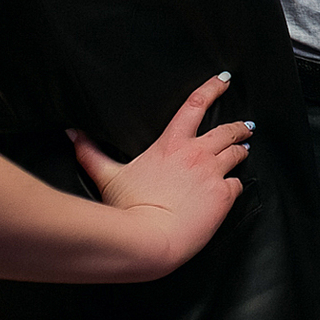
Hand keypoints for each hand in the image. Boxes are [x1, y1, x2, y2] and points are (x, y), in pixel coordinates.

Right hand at [67, 72, 251, 279]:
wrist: (150, 239)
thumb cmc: (128, 209)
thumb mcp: (107, 177)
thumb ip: (91, 153)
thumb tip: (73, 134)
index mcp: (171, 144)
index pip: (195, 105)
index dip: (213, 88)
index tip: (225, 79)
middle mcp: (197, 154)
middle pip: (226, 130)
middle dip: (239, 126)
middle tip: (246, 126)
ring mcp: (213, 173)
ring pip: (236, 154)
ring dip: (241, 150)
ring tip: (244, 150)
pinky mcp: (224, 195)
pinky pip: (237, 184)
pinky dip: (234, 184)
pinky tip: (232, 187)